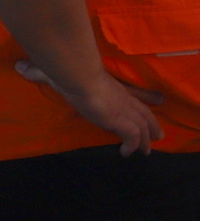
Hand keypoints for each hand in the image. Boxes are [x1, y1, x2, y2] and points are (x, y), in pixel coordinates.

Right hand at [15, 61, 164, 155]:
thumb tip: (19, 67)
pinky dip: (132, 145)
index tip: (150, 111)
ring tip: (146, 151)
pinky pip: (132, 137)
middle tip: (158, 137)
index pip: (133, 99)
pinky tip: (125, 153)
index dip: (142, 106)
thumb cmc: (71, 72)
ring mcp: (123, 111)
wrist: (78, 76)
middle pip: (144, 114)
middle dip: (152, 126)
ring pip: (142, 128)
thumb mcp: (57, 73)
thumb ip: (40, 73)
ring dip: (145, 140)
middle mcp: (122, 100)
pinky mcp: (120, 121)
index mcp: (113, 90)